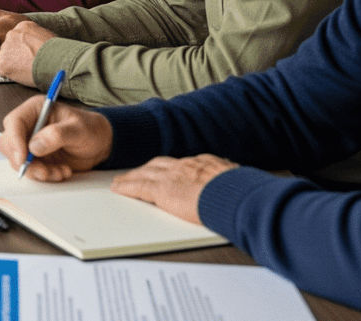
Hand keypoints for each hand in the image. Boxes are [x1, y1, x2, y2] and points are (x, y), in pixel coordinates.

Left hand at [0, 18, 54, 84]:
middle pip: (8, 46)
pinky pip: (0, 69)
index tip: (29, 52)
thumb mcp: (46, 35)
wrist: (54, 61)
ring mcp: (5, 49)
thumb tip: (33, 44)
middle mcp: (11, 35)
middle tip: (27, 62)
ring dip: (11, 64)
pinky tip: (20, 74)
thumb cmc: (55, 51)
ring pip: (4, 57)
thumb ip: (34, 37)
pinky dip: (8, 73)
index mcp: (22, 26)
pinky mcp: (3, 64)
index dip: (23, 46)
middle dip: (15, 54)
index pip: (16, 36)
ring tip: (26, 68)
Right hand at [0, 97, 112, 181]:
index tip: (23, 158)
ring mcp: (30, 143)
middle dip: (24, 161)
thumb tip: (35, 146)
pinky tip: (62, 171)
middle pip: (8, 143)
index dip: (14, 141)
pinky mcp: (35, 158)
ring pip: (17, 160)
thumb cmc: (90, 129)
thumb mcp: (78, 129)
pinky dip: (45, 175)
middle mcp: (29, 125)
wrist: (100, 145)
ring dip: (37, 171)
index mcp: (35, 109)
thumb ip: (57, 135)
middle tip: (43, 171)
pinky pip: (30, 170)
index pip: (14, 123)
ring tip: (60, 171)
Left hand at [110, 155, 238, 224]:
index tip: (165, 170)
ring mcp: (172, 176)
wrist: (235, 196)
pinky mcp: (161, 189)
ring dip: (132, 176)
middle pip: (159, 164)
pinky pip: (138, 186)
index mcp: (205, 164)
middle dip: (147, 168)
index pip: (182, 164)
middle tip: (136, 172)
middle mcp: (186, 165)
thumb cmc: (242, 194)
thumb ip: (229, 185)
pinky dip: (126, 186)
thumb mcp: (238, 184)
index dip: (170, 167)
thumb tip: (237, 190)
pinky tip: (118, 188)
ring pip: (145, 173)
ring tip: (121, 181)